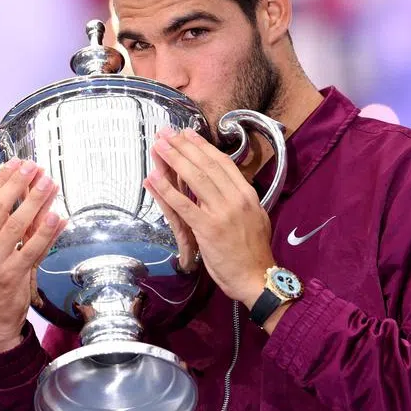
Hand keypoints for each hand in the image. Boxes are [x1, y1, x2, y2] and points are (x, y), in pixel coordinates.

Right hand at [0, 158, 66, 352]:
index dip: (0, 179)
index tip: (16, 164)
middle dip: (18, 183)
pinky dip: (46, 231)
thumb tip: (23, 194)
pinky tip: (57, 216)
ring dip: (36, 200)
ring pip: (16, 224)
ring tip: (49, 183)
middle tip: (35, 167)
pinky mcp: (12, 276)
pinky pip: (32, 248)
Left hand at [143, 128, 273, 305]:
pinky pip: (183, 204)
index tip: (188, 133)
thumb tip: (229, 187)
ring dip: (173, 159)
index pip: (223, 163)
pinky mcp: (207, 228)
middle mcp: (236, 198)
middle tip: (166, 132)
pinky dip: (166, 189)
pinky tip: (153, 177)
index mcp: (247, 195)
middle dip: (183, 146)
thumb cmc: (254, 252)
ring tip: (158, 145)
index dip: (203, 146)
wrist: (257, 277)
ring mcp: (222, 212)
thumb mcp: (256, 218)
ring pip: (195, 178)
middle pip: (206, 165)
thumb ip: (242, 201)